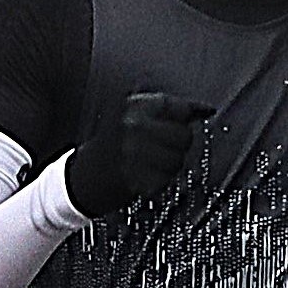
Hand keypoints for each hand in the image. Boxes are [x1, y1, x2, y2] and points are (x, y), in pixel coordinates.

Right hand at [64, 91, 212, 215]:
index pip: (178, 107)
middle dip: (180, 143)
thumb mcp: (129, 116)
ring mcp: (135, 153)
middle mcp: (134, 127)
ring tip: (151, 163)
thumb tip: (205, 109)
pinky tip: (145, 175)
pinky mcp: (136, 178)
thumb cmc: (111, 146)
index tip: (200, 115)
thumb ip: (164, 110)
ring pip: (179, 159)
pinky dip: (160, 180)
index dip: (190, 113)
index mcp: (133, 107)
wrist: (82, 178)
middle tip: (163, 147)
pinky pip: (167, 179)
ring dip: (171, 164)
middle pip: (184, 135)